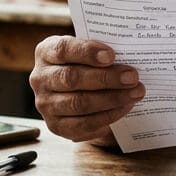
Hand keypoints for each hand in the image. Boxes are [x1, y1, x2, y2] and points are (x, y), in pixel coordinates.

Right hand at [29, 35, 144, 146]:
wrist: (80, 91)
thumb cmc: (87, 65)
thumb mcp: (88, 51)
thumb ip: (101, 51)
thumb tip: (129, 55)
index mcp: (46, 52)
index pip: (63, 49)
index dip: (87, 52)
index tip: (111, 55)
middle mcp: (40, 78)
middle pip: (72, 78)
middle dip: (106, 78)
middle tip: (132, 77)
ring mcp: (45, 104)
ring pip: (79, 103)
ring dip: (111, 99)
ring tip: (135, 93)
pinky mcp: (56, 125)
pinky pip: (83, 124)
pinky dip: (108, 116)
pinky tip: (125, 107)